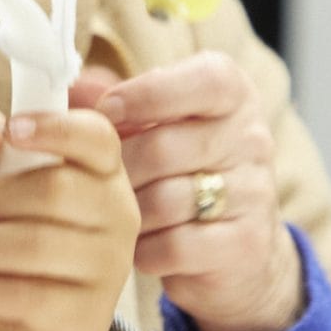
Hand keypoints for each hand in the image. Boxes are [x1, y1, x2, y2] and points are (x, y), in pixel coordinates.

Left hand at [0, 105, 136, 330]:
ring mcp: (108, 269)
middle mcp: (118, 217)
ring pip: (36, 243)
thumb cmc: (15, 244)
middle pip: (56, 189)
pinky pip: (25, 294)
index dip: (55, 127)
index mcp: (103, 175)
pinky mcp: (83, 315)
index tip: (13, 130)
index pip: (96, 137)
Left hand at [73, 52, 302, 330]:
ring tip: (117, 214)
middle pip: (164, 148)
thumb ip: (117, 103)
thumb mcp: (158, 124)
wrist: (238, 247)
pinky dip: (146, 250)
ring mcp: (255, 193)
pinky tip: (141, 245)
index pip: (206, 81)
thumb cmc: (183, 169)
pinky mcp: (245, 243)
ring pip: (165, 201)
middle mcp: (252, 139)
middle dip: (118, 169)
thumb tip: (75, 88)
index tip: (106, 110)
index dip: (148, 94)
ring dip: (128, 213)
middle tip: (95, 180)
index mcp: (233, 96)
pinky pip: (175, 245)